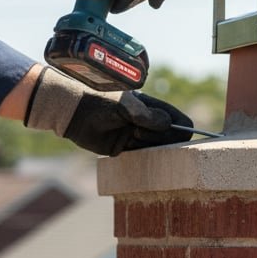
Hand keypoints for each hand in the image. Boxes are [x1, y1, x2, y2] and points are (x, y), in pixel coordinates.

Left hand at [24, 66, 192, 155]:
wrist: (75, 112)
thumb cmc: (101, 101)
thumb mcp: (125, 105)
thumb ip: (146, 115)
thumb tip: (169, 124)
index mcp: (151, 107)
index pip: (178, 119)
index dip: (182, 128)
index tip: (177, 134)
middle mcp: (147, 122)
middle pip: (170, 136)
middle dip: (160, 137)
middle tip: (139, 131)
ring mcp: (136, 135)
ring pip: (156, 148)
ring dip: (147, 145)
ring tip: (129, 134)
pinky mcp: (124, 147)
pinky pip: (141, 156)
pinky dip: (141, 155)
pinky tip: (129, 145)